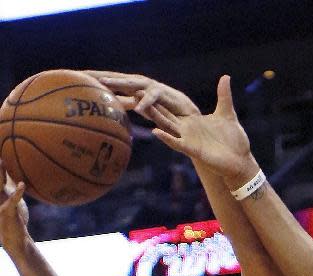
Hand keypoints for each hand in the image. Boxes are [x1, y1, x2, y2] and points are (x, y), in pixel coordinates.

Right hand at [0, 163, 30, 258]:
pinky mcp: (7, 211)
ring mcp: (0, 203)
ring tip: (1, 161)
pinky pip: (13, 200)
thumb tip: (21, 181)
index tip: (0, 156)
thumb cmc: (15, 222)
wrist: (15, 240)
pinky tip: (22, 185)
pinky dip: (18, 192)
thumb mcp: (15, 204)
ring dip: (0, 174)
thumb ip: (16, 193)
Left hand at [85, 70, 199, 119]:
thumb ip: (124, 104)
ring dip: (117, 82)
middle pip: (114, 77)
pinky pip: (152, 98)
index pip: (107, 81)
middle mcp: (136, 83)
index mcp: (129, 86)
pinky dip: (145, 102)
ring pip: (130, 82)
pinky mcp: (161, 92)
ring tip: (104, 83)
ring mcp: (148, 86)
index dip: (91, 79)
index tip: (73, 78)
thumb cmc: (161, 109)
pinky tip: (139, 108)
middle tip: (81, 74)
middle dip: (98, 75)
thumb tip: (107, 109)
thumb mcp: (138, 107)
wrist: (184, 110)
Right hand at [148, 75, 255, 187]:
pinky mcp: (193, 150)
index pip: (172, 107)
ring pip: (167, 127)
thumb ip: (224, 96)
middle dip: (151, 104)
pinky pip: (176, 143)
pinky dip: (166, 138)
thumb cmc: (234, 140)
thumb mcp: (227, 114)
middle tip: (134, 92)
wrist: (241, 161)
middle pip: (164, 115)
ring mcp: (188, 140)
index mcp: (192, 120)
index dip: (160, 98)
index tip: (145, 86)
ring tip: (140, 108)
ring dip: (155, 118)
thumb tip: (225, 76)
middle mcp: (187, 130)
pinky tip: (155, 131)